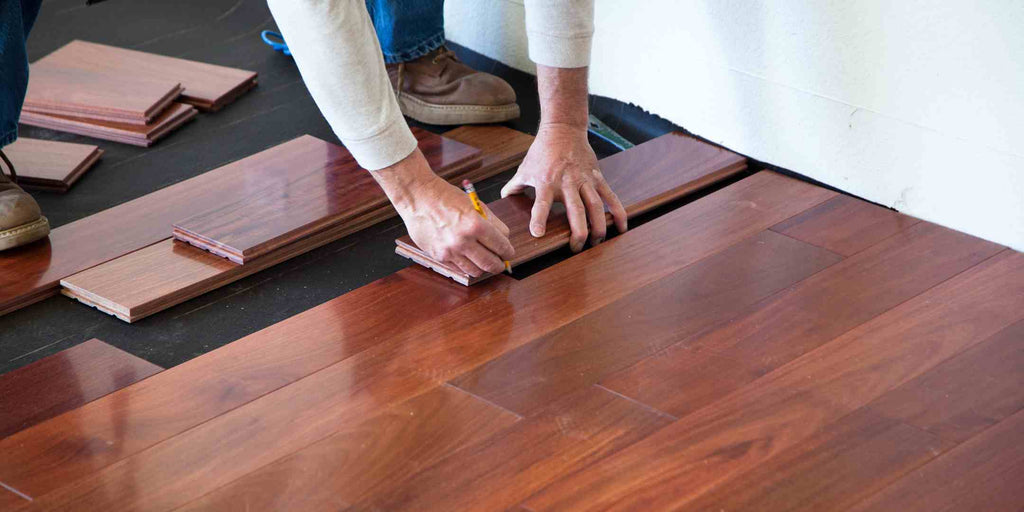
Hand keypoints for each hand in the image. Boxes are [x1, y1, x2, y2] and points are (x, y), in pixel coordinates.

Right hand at [372, 149, 513, 276]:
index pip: (502, 246)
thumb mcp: (475, 205)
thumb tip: (504, 239)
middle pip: (491, 264)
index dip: (508, 252)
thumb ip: (492, 222)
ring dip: (483, 268)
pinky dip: (467, 265)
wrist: (418, 198)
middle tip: (501, 262)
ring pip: (476, 271)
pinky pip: (459, 268)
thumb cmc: (446, 197)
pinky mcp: (439, 256)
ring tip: (484, 261)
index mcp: (476, 224)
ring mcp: (450, 250)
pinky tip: (468, 258)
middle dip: (500, 265)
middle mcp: (463, 240)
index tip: (509, 253)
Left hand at [500, 123, 626, 251]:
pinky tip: (621, 227)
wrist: (563, 129)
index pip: (542, 203)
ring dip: (599, 226)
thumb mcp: (524, 168)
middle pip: (576, 210)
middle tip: (576, 249)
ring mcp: (585, 180)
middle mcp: (567, 183)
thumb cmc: (542, 151)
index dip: (539, 219)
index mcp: (546, 182)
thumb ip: (513, 187)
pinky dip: (618, 212)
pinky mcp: (597, 177)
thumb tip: (502, 200)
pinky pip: (610, 196)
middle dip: (578, 232)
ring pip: (596, 206)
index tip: (538, 234)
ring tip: (598, 242)